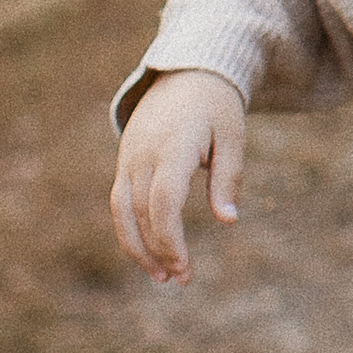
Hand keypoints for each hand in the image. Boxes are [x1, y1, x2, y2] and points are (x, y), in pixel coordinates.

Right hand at [111, 70, 248, 285]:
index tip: (186, 268)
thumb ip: (228, 177)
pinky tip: (149, 252)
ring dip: (137, 248)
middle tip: (181, 280)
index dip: (171, 240)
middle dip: (159, 251)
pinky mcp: (124, 162)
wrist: (185, 73)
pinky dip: (129, 230)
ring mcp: (128, 157)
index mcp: (174, 145)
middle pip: (142, 212)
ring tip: (161, 276)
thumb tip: (228, 221)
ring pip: (122, 212)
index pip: (163, 202)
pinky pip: (119, 203)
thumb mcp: (233, 135)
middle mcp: (143, 153)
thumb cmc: (216, 107)